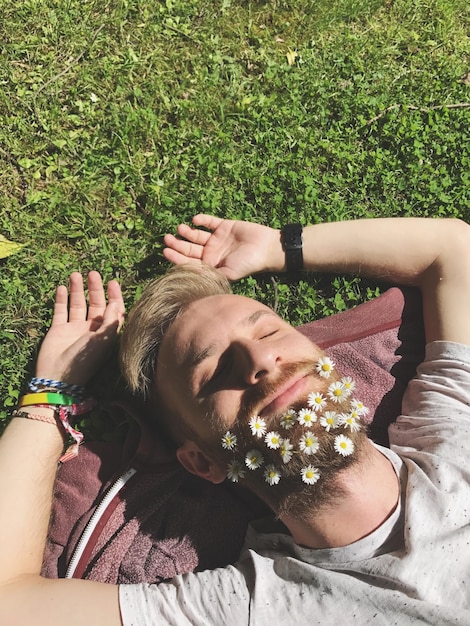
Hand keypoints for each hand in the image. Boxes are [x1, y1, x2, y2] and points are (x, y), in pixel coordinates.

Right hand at [35, 271, 124, 385]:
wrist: (58, 376)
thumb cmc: (84, 361)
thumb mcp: (101, 341)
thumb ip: (110, 321)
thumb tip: (116, 303)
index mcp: (105, 333)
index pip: (113, 311)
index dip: (114, 296)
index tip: (112, 282)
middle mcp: (91, 329)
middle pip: (95, 304)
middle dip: (95, 289)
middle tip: (93, 273)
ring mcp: (74, 328)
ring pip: (77, 304)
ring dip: (77, 290)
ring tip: (75, 274)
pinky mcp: (58, 329)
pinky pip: (61, 311)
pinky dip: (61, 299)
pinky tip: (62, 287)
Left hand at [162, 214, 281, 279]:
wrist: (266, 248)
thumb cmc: (248, 264)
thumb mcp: (229, 274)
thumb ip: (212, 275)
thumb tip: (191, 279)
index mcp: (210, 265)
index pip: (189, 261)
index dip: (176, 257)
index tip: (165, 251)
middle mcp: (211, 252)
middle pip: (189, 248)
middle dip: (177, 244)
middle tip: (167, 239)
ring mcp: (216, 239)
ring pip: (196, 235)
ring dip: (187, 232)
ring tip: (180, 228)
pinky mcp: (223, 226)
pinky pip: (209, 222)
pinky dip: (202, 220)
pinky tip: (196, 220)